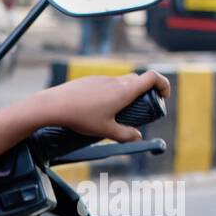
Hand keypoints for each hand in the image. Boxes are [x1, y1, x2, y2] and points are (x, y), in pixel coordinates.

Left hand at [41, 69, 170, 142]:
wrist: (53, 105)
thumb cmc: (81, 118)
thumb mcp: (105, 130)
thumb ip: (125, 135)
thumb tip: (138, 138)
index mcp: (125, 90)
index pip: (153, 77)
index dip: (163, 85)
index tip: (162, 97)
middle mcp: (115, 81)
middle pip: (137, 80)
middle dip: (143, 93)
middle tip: (138, 110)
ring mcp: (101, 79)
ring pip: (120, 82)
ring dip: (124, 94)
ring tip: (114, 113)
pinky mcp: (88, 81)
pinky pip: (104, 85)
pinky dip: (108, 94)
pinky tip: (95, 109)